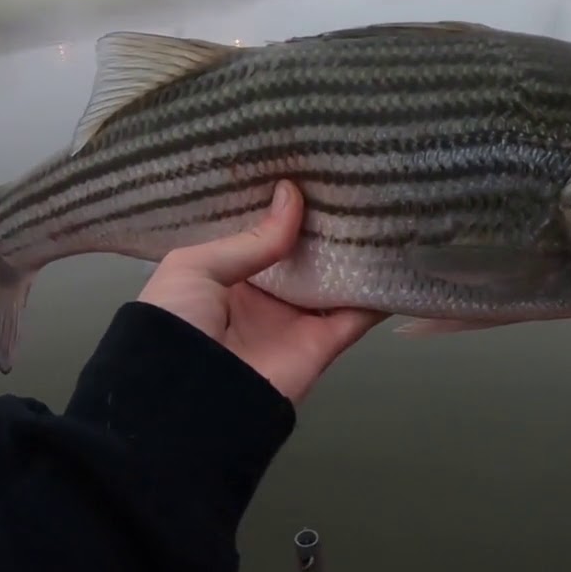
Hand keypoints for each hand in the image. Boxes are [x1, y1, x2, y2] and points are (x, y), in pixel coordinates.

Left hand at [137, 180, 386, 403]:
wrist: (185, 403)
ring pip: (335, 280)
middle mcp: (264, 296)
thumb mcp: (194, 268)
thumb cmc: (174, 325)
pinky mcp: (322, 344)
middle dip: (325, 223)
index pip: (261, 234)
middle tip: (352, 178)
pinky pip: (357, 315)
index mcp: (226, 276)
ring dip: (356, 253)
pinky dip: (378, 292)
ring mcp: (296, 321)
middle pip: (304, 254)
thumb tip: (291, 197)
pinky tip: (396, 257)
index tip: (307, 168)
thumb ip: (248, 240)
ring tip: (381, 208)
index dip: (282, 205)